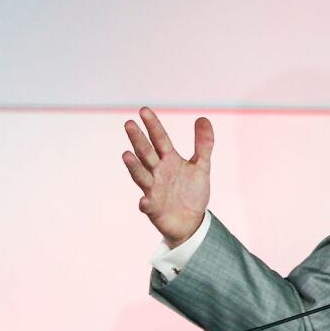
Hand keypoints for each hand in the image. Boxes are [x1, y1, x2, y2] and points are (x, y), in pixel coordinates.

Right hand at [122, 107, 212, 247]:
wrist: (192, 221)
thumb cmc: (192, 192)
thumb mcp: (201, 165)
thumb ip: (203, 143)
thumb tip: (202, 117)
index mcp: (169, 160)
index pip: (160, 139)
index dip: (153, 125)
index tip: (143, 109)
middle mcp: (158, 172)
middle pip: (146, 153)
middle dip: (138, 139)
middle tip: (128, 123)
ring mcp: (154, 190)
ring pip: (141, 176)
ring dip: (134, 167)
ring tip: (126, 155)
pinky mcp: (154, 209)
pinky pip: (147, 206)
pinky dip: (145, 203)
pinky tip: (144, 201)